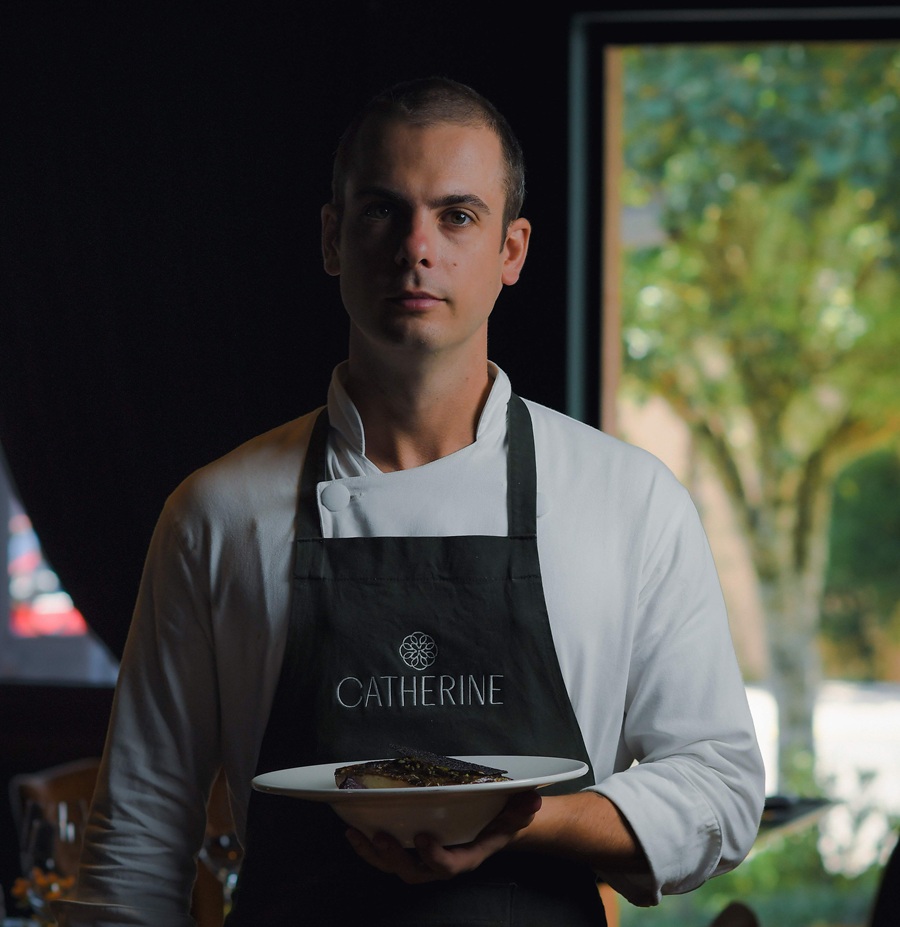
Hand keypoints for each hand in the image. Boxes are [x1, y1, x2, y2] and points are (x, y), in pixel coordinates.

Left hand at [344, 789, 541, 883]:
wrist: (494, 825)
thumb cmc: (502, 818)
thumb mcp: (516, 813)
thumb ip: (522, 808)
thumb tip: (532, 799)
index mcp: (466, 856)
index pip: (449, 866)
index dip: (435, 857)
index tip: (423, 837)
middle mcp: (442, 862)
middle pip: (414, 872)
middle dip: (395, 858)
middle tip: (382, 837)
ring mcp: (423, 858)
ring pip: (395, 866)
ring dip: (373, 854)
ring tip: (356, 835)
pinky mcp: (410, 849)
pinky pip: (386, 855)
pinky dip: (368, 847)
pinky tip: (353, 831)